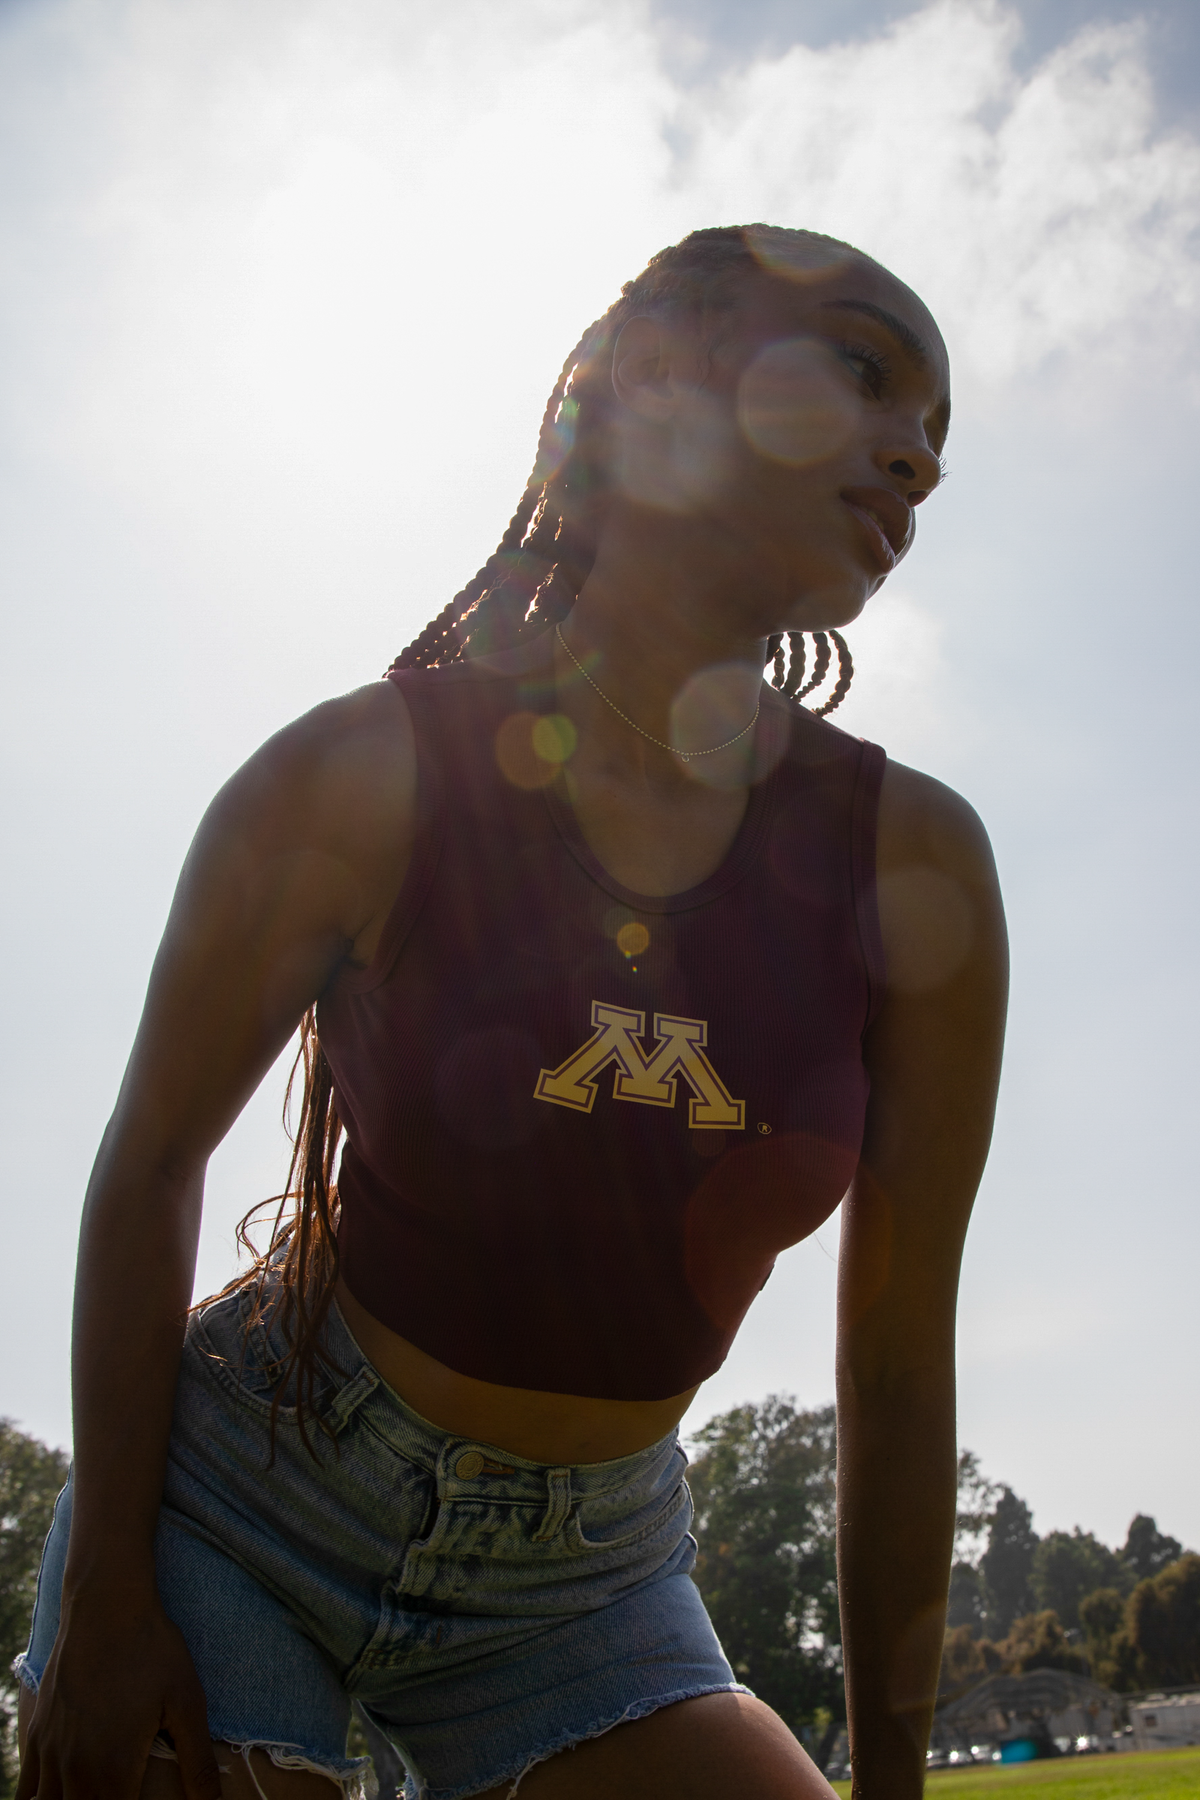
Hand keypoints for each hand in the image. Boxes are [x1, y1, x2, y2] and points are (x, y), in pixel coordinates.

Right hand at [17, 1584, 220, 1799]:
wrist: (106, 1605)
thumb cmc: (151, 1650)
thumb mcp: (187, 1701)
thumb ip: (197, 1759)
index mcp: (113, 1768)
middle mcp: (75, 1769)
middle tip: (121, 1795)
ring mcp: (50, 1753)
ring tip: (95, 1796)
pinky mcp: (37, 1734)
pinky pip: (26, 1788)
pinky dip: (38, 1799)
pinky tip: (56, 1795)